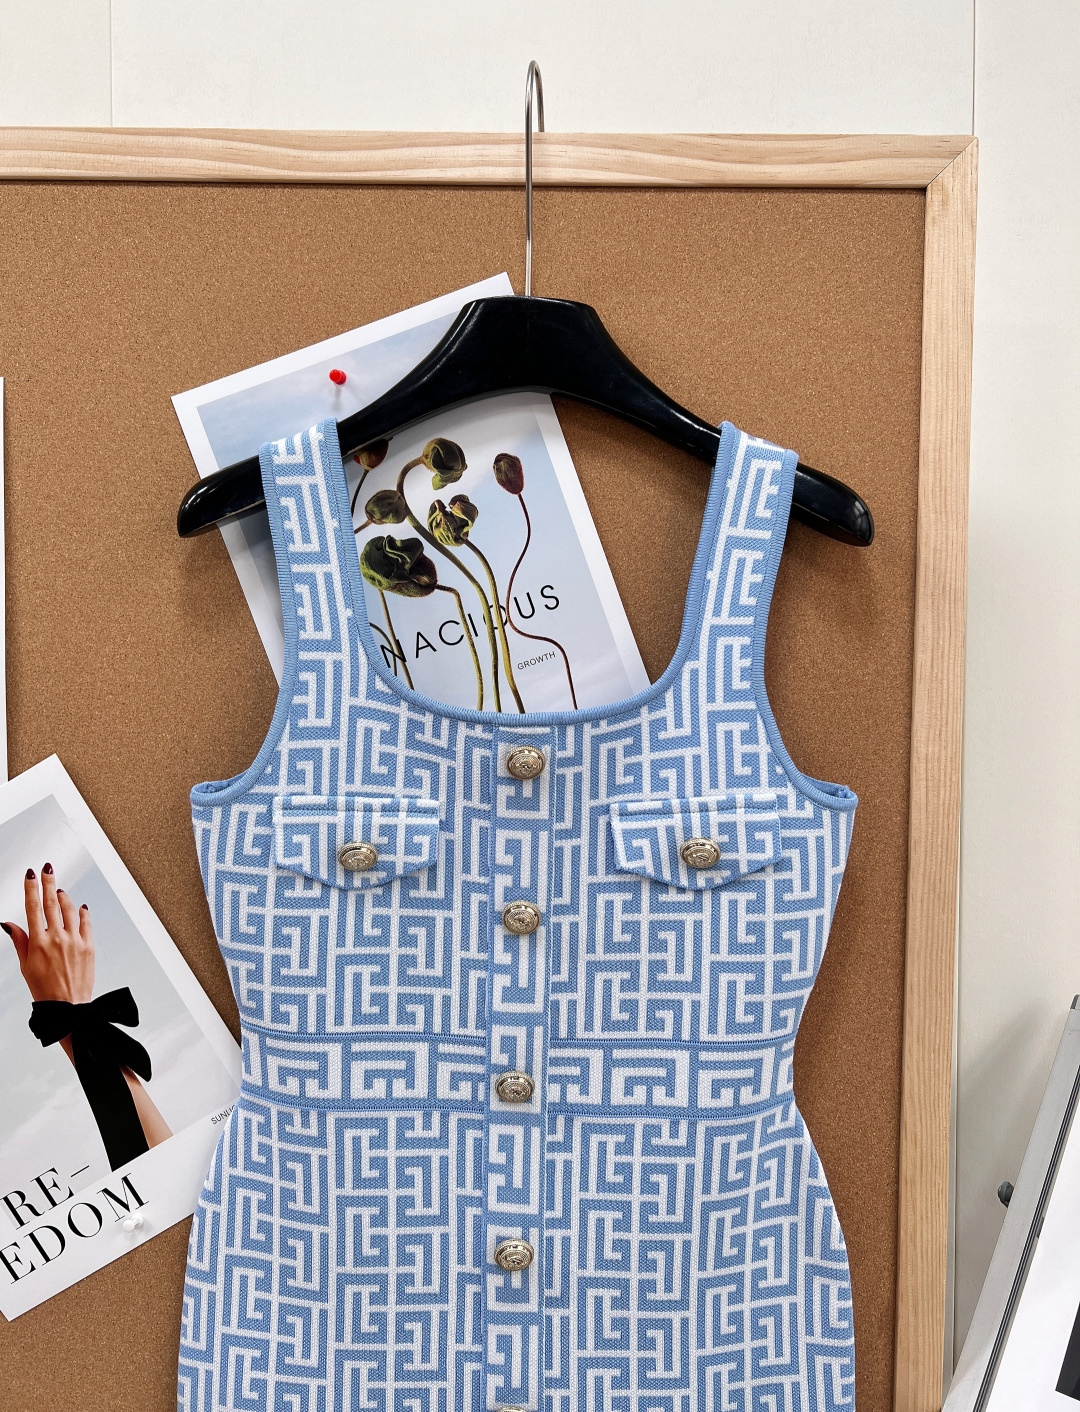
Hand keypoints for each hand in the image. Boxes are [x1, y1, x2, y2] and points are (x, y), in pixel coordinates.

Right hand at [3, 865, 93, 1003]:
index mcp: (38, 942)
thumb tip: (8, 924)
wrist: (68, 1007)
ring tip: (59, 890)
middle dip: (48, 883)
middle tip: (47, 869)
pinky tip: (80, 906)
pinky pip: (86, 922)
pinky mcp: (89, 945)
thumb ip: (19, 941)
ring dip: (65, 896)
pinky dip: (82, 912)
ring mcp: (75, 941)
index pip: (33, 908)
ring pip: (70, 909)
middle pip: (52, 903)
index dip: (31, 889)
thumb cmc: (45, 990)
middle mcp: (57, 938)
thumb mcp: (25, 966)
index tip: (30, 875)